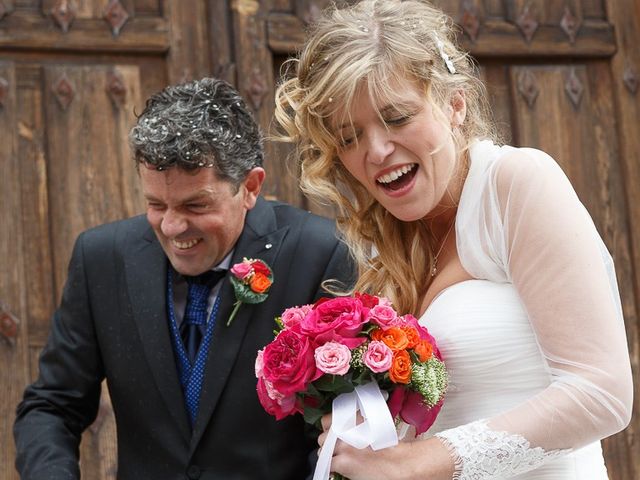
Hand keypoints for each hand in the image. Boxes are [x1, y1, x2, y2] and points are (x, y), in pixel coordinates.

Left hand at [318, 414, 454, 479]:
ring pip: (322, 450)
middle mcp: (345, 430)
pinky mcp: (342, 462)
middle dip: (329, 442)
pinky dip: (331, 466)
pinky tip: (338, 468)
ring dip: (329, 454)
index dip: (329, 427)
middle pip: (323, 436)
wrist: (399, 463)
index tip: (332, 432)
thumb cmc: (392, 447)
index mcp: (352, 418)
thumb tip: (348, 426)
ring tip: (339, 458)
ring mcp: (341, 447)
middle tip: (336, 446)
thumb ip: (358, 422)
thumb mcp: (375, 424)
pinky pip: (327, 464)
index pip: (326, 420)